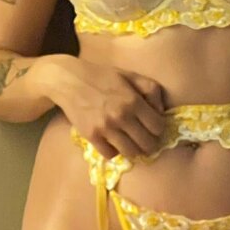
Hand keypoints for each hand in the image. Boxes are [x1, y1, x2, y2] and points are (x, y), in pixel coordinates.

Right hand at [49, 57, 166, 160]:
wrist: (68, 80)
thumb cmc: (101, 76)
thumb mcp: (130, 75)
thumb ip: (151, 90)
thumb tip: (161, 111)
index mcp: (133, 100)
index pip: (158, 127)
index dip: (159, 128)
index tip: (153, 127)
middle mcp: (121, 116)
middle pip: (147, 144)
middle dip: (150, 143)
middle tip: (146, 139)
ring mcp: (105, 128)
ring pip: (131, 153)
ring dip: (135, 151)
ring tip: (132, 144)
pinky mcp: (91, 136)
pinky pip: (110, 154)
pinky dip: (115, 151)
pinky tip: (114, 143)